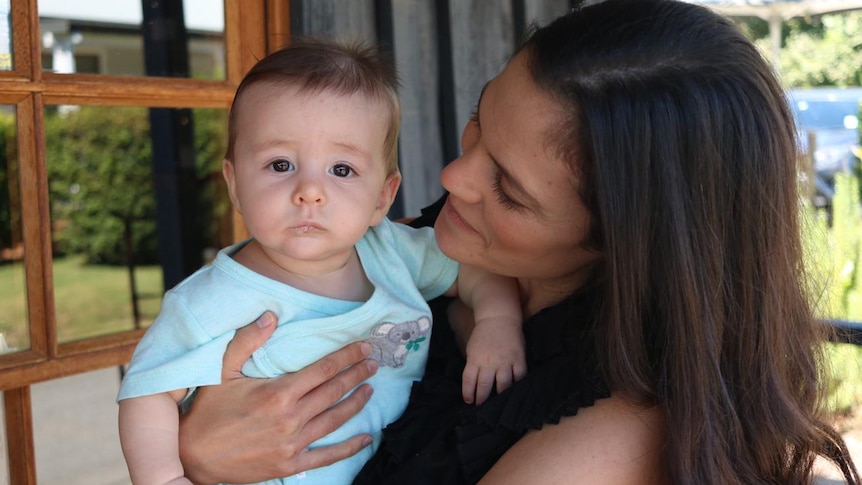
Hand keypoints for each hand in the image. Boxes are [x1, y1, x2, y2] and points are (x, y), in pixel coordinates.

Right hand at [178, 312, 377, 484]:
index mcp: (278, 393)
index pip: (323, 369)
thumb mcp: (222, 372)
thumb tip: (269, 315)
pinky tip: (366, 438)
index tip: (364, 347)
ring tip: (370, 389)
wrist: (194, 457)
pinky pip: (327, 455)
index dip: (347, 356)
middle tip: (375, 363)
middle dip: (357, 374)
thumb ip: (247, 341)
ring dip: (356, 402)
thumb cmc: (208, 411)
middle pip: (334, 391)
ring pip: (335, 419)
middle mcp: (290, 418)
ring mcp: (293, 444)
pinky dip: (349, 447)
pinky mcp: (290, 465)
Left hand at [461, 315, 526, 405]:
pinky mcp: (518, 359)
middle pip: (484, 386)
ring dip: (499, 396)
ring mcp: (505, 361)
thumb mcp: (472, 349)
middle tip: (481, 405)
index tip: (469, 401)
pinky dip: (517, 385)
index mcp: (475, 359)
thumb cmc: (483, 334)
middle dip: (482, 399)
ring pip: (503, 385)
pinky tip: (514, 391)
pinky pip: (519, 377)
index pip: (469, 381)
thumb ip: (474, 365)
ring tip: (497, 402)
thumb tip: (474, 383)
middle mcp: (489, 362)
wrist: (499, 318)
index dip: (468, 393)